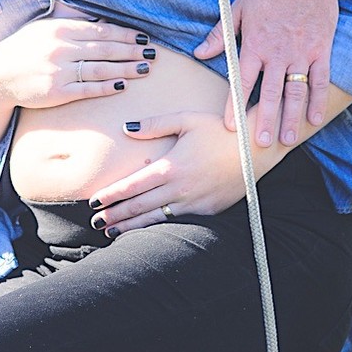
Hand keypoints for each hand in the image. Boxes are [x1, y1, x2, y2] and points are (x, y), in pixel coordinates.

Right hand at [0, 14, 151, 111]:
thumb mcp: (43, 28)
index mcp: (60, 29)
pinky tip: (122, 86)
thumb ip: (70, 22)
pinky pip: (88, 89)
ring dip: (126, 69)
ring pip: (101, 69)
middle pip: (106, 49)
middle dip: (132, 51)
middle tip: (153, 53)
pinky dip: (107, 87)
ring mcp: (59, 71)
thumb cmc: (23, 50)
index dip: (125, 34)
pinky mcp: (57, 92)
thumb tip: (100, 18)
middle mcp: (61, 48)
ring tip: (144, 69)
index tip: (143, 37)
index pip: (101, 30)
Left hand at [88, 110, 251, 229]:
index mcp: (171, 166)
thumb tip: (127, 127)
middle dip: (114, 215)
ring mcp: (193, 203)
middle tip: (95, 221)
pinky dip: (156, 228)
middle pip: (138, 206)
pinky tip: (145, 231)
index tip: (94, 201)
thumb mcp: (188, 119)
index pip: (132, 185)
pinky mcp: (207, 212)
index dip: (111, 195)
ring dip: (131, 227)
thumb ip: (155, 124)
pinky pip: (176, 222)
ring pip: (155, 220)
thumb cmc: (221, 130)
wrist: (257, 151)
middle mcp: (179, 189)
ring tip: (111, 232)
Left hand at [194, 0, 337, 147]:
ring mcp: (302, 54)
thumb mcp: (237, 7)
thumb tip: (199, 53)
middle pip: (269, 94)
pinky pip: (320, 80)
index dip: (235, 105)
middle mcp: (278, 54)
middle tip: (260, 145)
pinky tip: (314, 119)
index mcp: (255, 45)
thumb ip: (220, 34)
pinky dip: (317, 100)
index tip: (231, 126)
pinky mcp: (321, 50)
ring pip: (295, 92)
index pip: (242, 81)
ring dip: (290, 118)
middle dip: (264, 121)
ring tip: (286, 140)